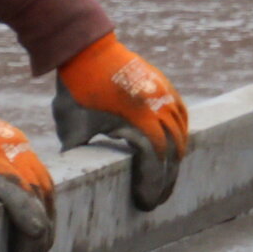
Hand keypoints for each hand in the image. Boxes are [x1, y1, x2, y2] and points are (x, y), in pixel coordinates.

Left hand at [54, 33, 188, 211]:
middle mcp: (159, 108)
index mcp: (139, 119)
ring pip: (180, 136)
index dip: (153, 185)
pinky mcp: (165, 88)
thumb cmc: (76, 89)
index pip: (156, 162)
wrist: (86, 48)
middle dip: (165, 180)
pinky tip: (170, 153)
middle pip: (173, 154)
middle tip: (155, 200)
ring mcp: (166, 96)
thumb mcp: (72, 125)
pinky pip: (180, 117)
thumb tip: (73, 180)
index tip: (146, 203)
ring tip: (163, 181)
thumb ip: (79, 153)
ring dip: (174, 161)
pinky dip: (178, 137)